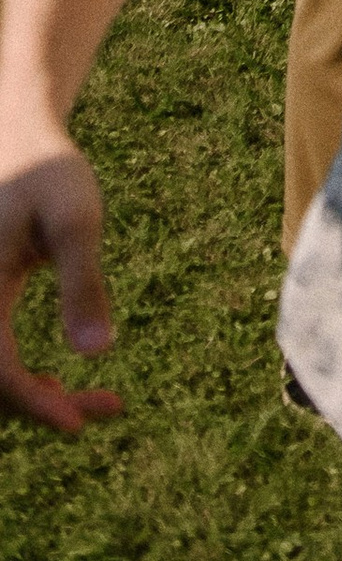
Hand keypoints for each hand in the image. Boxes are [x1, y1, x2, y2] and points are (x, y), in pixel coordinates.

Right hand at [0, 140, 121, 434]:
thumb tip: (98, 352)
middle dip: (40, 409)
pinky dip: (18, 381)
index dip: (35, 405)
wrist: (13, 137)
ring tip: (98, 402)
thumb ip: (84, 283)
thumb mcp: (75, 220)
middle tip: (108, 409)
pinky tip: (58, 385)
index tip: (82, 423)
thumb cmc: (47, 172)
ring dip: (30, 399)